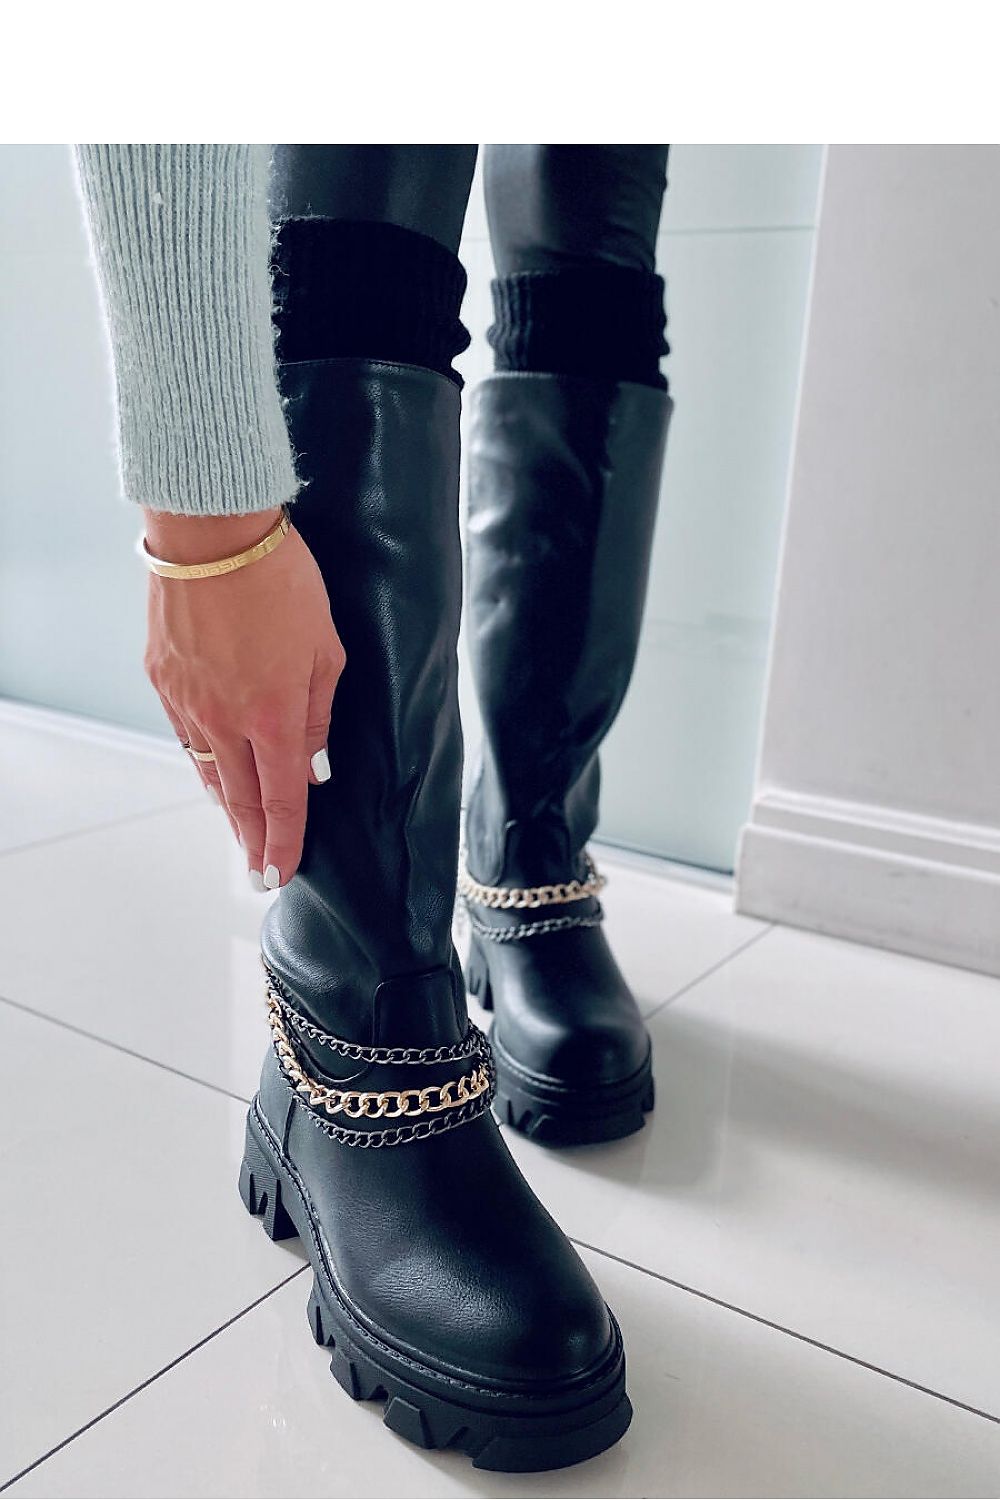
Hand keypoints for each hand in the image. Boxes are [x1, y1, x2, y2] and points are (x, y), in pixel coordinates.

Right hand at [142, 506, 344, 889]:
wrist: (211, 532)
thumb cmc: (279, 579)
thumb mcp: (325, 647)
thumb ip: (320, 713)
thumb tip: (314, 765)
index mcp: (273, 716)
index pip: (282, 800)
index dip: (284, 843)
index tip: (282, 874)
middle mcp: (225, 719)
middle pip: (239, 798)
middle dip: (252, 841)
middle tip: (258, 872)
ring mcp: (187, 701)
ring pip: (207, 770)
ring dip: (225, 806)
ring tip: (239, 831)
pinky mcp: (162, 678)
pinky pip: (184, 735)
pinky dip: (201, 762)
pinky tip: (210, 772)